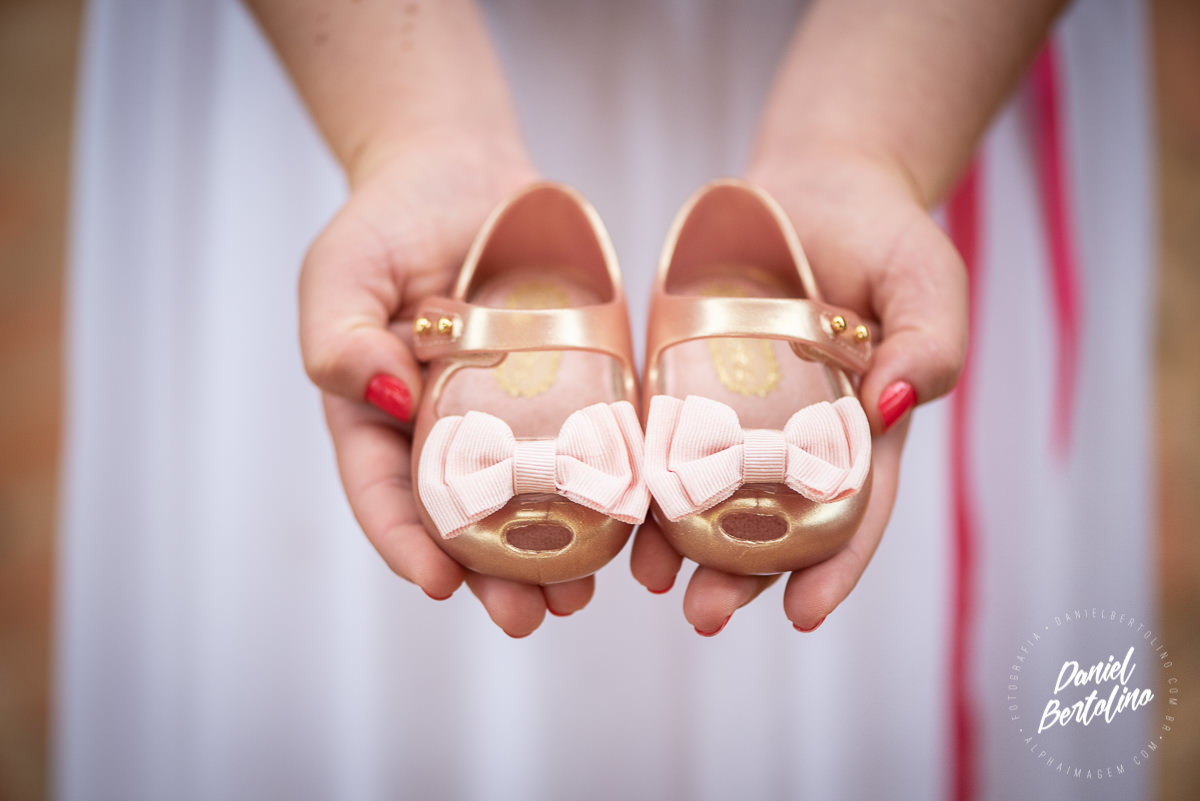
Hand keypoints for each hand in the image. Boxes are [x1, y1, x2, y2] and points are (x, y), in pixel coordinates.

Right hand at [300, 137, 594, 636]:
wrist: (460, 170)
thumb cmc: (387, 220)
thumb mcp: (341, 270)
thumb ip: (340, 336)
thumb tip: (386, 398)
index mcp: (380, 416)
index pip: (385, 492)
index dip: (406, 543)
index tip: (437, 583)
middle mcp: (447, 428)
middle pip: (464, 517)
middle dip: (491, 574)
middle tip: (524, 618)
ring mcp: (513, 411)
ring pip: (531, 497)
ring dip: (554, 554)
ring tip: (578, 597)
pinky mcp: (572, 381)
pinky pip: (591, 439)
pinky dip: (608, 486)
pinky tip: (630, 525)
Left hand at [630, 147, 968, 633]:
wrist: (819, 185)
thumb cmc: (887, 236)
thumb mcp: (928, 280)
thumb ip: (930, 341)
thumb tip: (897, 405)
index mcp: (862, 430)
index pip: (853, 512)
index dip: (834, 568)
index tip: (803, 616)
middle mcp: (797, 434)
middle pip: (772, 521)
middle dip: (742, 575)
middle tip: (704, 615)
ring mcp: (738, 408)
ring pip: (708, 490)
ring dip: (681, 541)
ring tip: (652, 580)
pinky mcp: (687, 371)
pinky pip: (661, 428)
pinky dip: (642, 467)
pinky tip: (617, 499)